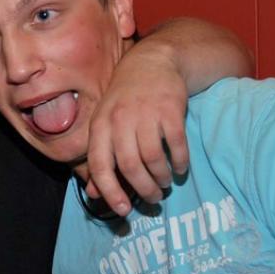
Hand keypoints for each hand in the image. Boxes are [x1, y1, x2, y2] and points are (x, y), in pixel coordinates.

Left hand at [86, 43, 188, 214]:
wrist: (151, 62)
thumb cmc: (124, 101)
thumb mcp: (105, 125)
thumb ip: (100, 157)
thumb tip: (93, 193)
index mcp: (100, 126)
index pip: (100, 165)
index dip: (110, 191)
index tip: (123, 210)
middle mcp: (120, 120)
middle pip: (130, 166)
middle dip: (143, 189)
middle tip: (153, 199)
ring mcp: (145, 113)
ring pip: (154, 159)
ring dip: (161, 178)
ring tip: (165, 184)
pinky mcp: (170, 109)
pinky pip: (177, 145)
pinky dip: (180, 162)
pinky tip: (181, 168)